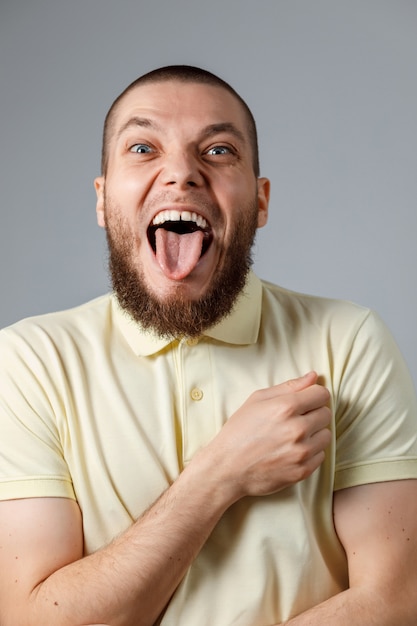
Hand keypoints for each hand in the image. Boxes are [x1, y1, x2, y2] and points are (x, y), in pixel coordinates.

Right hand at [205, 372, 331, 500]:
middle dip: (313, 413)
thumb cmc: (239, 430)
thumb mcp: (258, 400)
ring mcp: (301, 452)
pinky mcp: (303, 471)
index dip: (313, 395)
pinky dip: (310, 453)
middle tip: (295, 420)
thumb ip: (289, 386)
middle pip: (326, 414)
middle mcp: (297, 429)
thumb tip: (314, 376)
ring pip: (326, 435)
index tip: (306, 401)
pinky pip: (321, 456)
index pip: (321, 394)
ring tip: (293, 436)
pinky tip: (292, 451)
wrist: (227, 468)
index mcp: (286, 407)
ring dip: (314, 434)